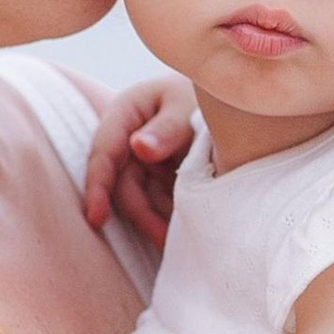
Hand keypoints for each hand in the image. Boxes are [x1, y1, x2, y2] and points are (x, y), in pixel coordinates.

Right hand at [81, 76, 195, 251]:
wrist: (237, 101)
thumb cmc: (207, 95)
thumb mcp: (188, 106)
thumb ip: (167, 129)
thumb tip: (139, 147)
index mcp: (126, 112)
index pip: (104, 153)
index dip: (98, 187)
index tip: (97, 218)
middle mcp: (129, 138)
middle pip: (123, 184)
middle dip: (140, 214)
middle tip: (165, 238)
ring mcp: (144, 160)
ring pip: (142, 199)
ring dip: (157, 220)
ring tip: (180, 235)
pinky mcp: (161, 177)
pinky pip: (160, 203)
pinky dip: (170, 216)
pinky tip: (188, 224)